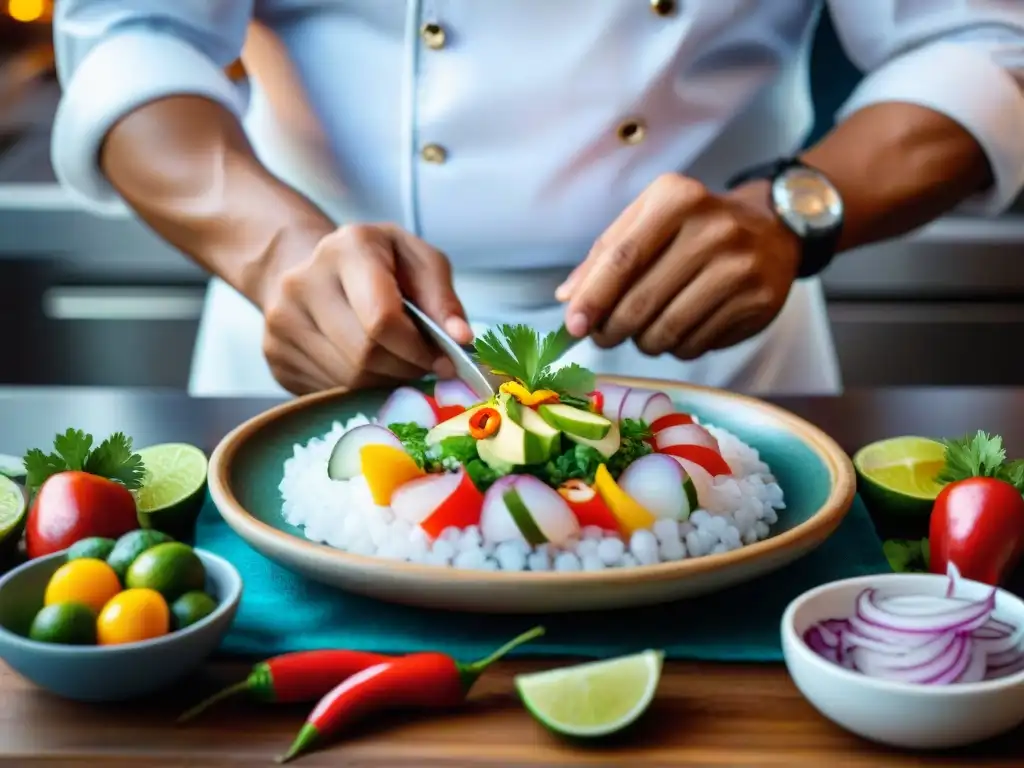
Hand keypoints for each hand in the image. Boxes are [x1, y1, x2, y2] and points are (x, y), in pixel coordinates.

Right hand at [259, 223, 472, 394]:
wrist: (309, 267)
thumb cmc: (376, 264)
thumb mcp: (418, 261)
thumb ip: (443, 298)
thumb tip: (461, 339)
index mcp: (346, 249)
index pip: (382, 319)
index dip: (417, 349)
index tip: (441, 360)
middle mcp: (303, 282)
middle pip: (364, 354)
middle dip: (404, 369)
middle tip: (422, 366)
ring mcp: (281, 321)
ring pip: (347, 379)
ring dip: (384, 383)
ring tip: (397, 365)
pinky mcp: (275, 355)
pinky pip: (327, 391)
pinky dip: (358, 389)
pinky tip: (368, 369)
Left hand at [556, 174, 800, 359]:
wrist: (772, 229)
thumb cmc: (694, 227)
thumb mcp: (648, 220)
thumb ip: (605, 254)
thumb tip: (568, 298)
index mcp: (676, 199)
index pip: (623, 258)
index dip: (593, 297)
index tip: (573, 325)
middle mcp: (712, 229)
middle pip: (641, 301)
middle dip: (612, 329)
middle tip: (604, 335)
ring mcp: (739, 267)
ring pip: (667, 330)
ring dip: (645, 342)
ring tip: (646, 330)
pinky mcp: (758, 301)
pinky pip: (696, 343)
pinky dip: (677, 346)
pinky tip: (681, 328)